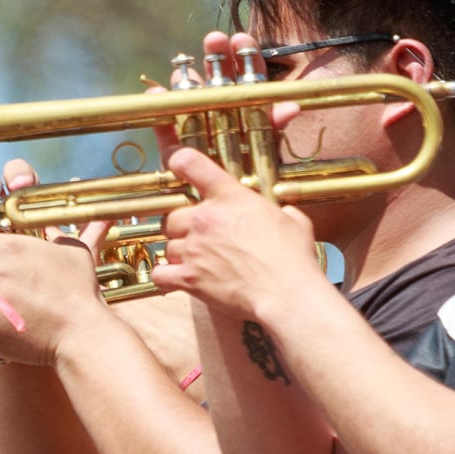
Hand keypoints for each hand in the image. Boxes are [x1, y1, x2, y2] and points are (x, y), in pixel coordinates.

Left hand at [152, 146, 323, 322]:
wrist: (286, 292)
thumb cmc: (293, 258)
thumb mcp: (294, 220)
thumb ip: (281, 210)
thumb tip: (285, 213)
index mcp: (229, 197)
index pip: (190, 163)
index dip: (179, 161)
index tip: (176, 164)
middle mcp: (205, 218)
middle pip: (172, 216)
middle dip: (182, 227)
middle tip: (199, 237)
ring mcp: (194, 248)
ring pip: (169, 246)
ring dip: (180, 253)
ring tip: (198, 263)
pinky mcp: (189, 278)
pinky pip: (160, 274)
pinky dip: (166, 277)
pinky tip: (177, 280)